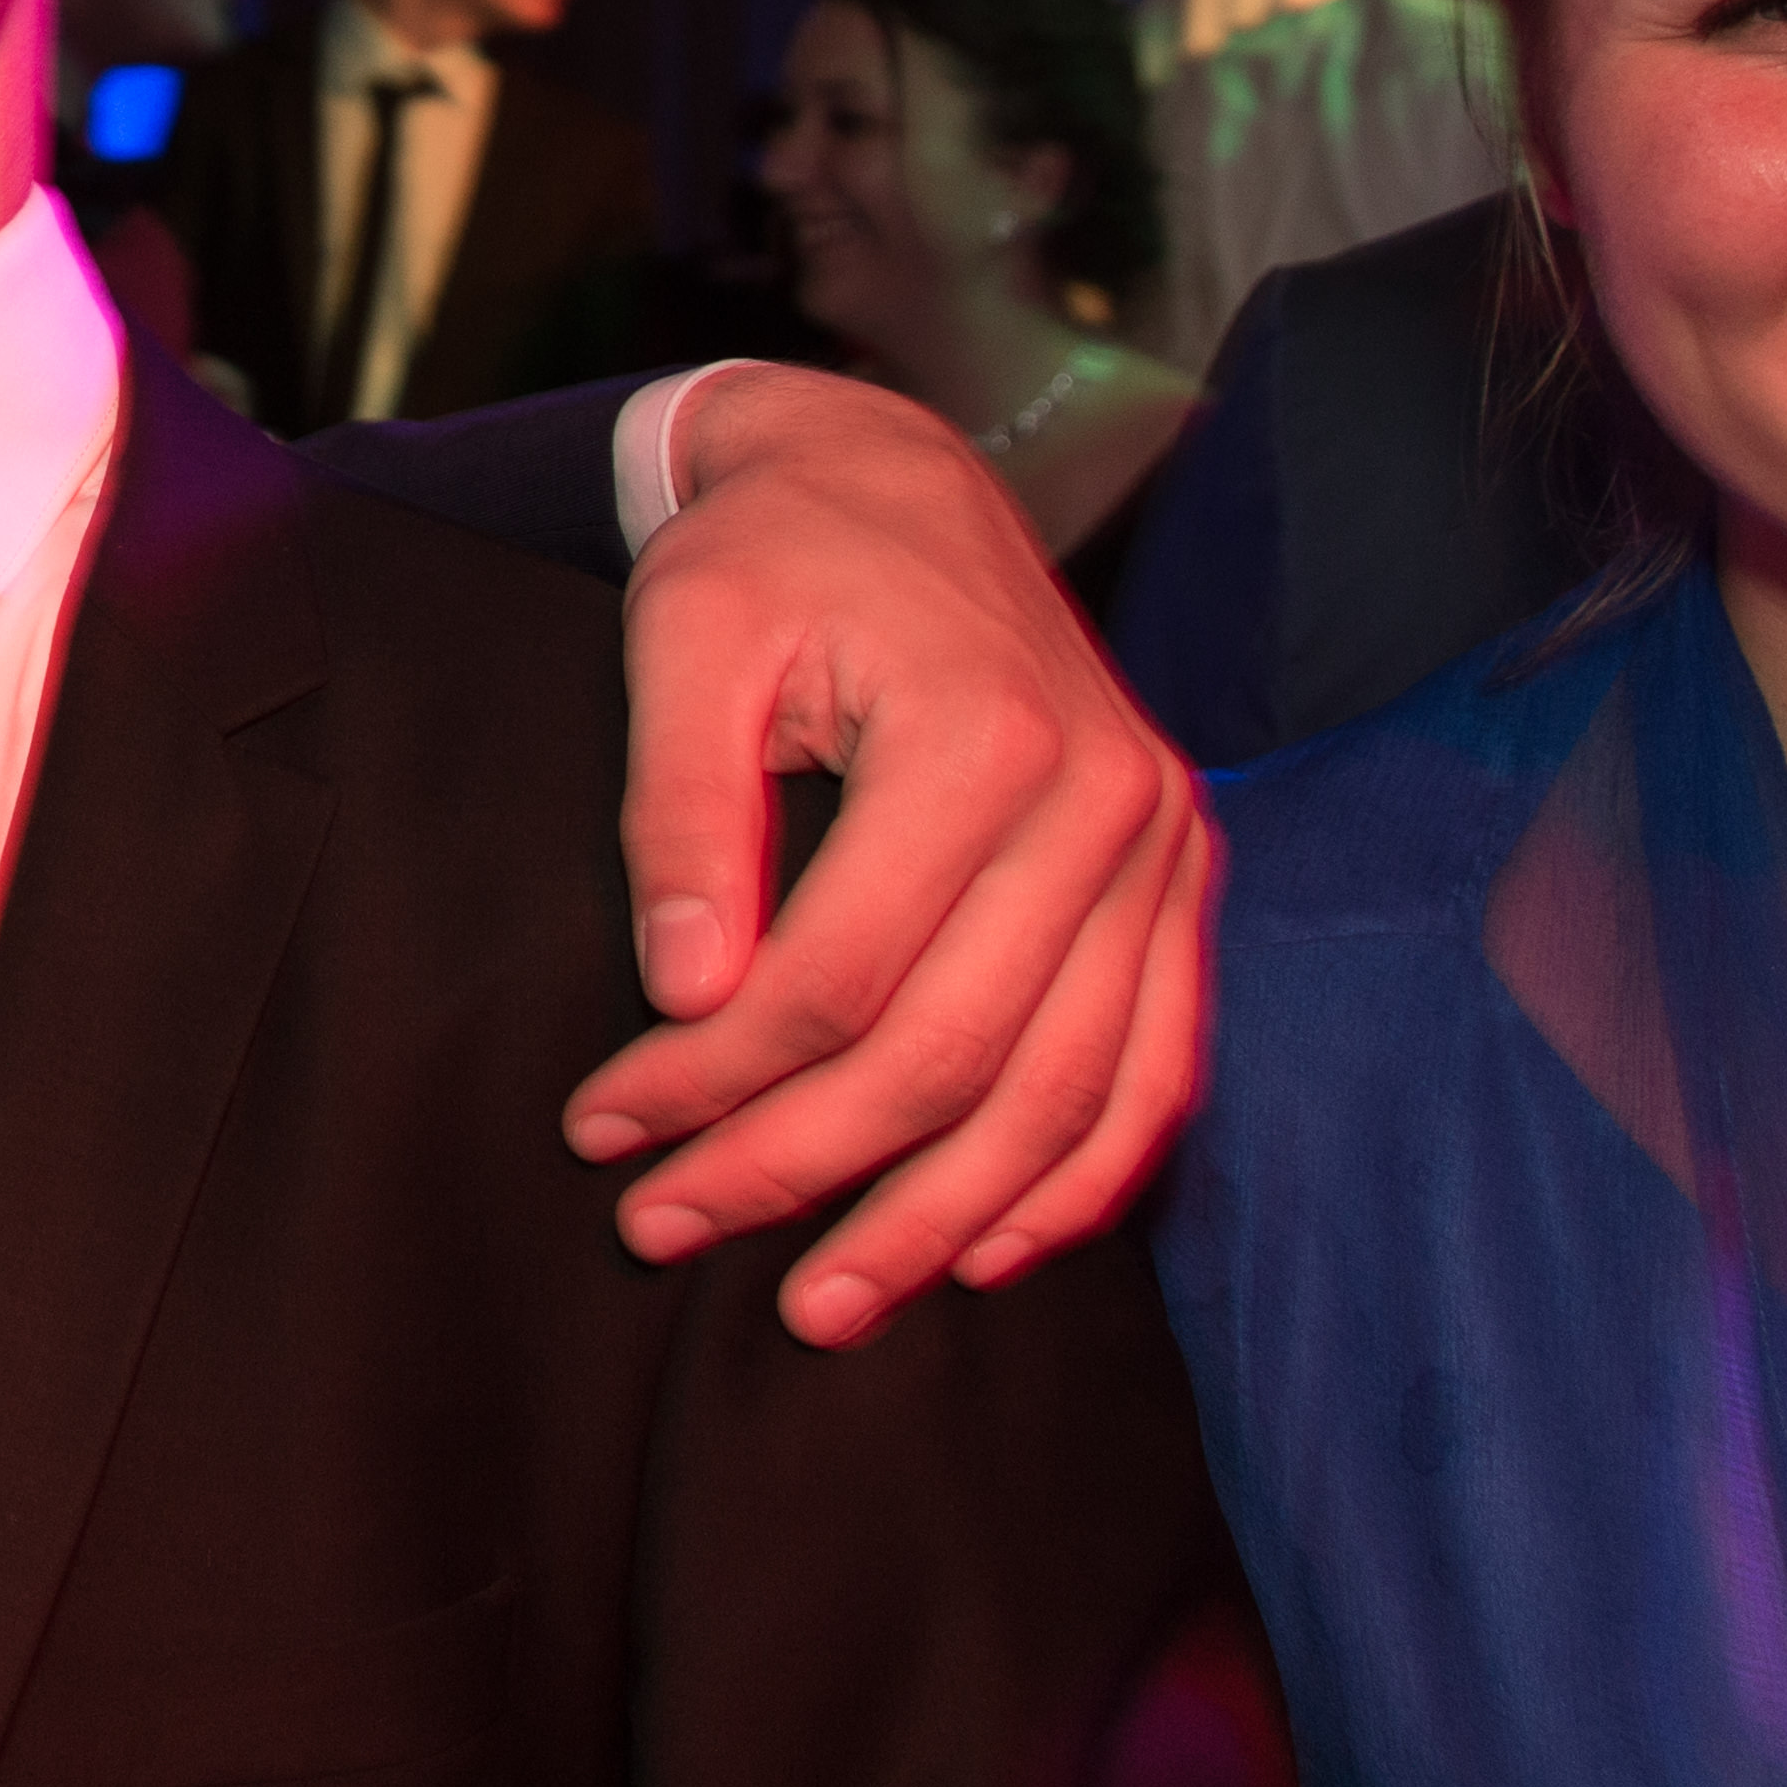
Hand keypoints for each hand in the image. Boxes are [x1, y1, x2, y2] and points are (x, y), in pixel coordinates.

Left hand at [569, 363, 1212, 1344]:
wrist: (898, 484)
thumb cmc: (773, 558)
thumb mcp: (683, 635)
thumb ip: (677, 810)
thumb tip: (684, 995)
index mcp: (982, 736)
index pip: (837, 976)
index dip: (713, 1078)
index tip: (605, 1128)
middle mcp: (1105, 800)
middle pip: (950, 1054)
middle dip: (800, 1169)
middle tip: (665, 1228)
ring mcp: (1164, 849)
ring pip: (1063, 1094)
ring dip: (938, 1220)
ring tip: (820, 1302)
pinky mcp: (1182, 882)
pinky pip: (1153, 1072)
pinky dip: (1076, 1180)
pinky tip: (979, 1250)